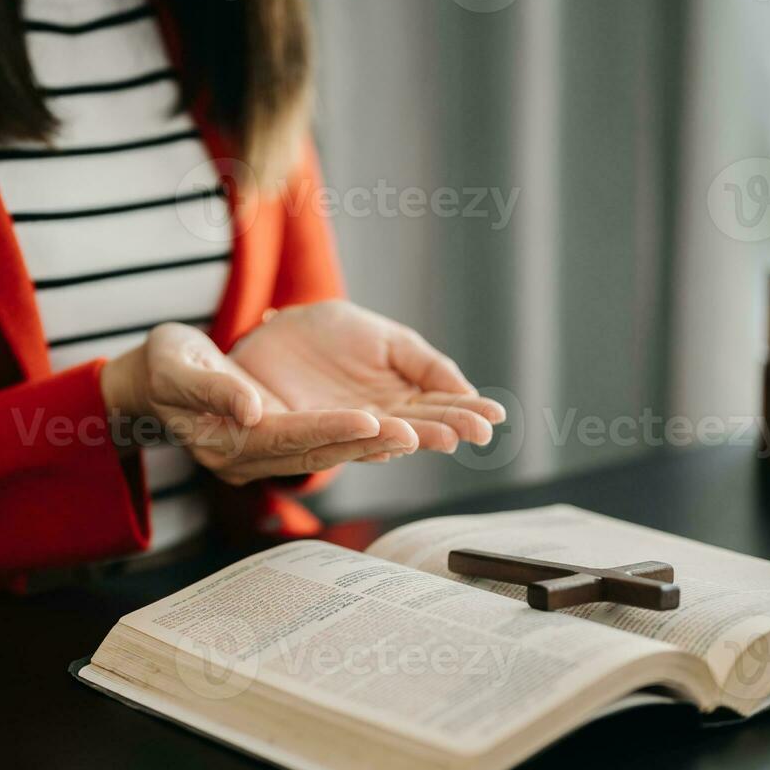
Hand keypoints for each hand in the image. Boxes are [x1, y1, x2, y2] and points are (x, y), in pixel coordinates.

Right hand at [100, 323, 414, 485]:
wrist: (152, 381)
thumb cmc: (161, 366)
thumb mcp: (176, 366)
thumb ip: (212, 389)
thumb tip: (251, 410)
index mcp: (223, 444)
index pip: (286, 438)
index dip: (330, 430)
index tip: (370, 421)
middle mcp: (248, 459)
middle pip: (315, 452)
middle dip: (366, 444)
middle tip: (415, 433)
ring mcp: (263, 456)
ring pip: (326, 452)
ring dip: (371, 446)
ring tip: (418, 435)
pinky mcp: (276, 444)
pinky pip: (324, 444)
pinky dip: (358, 441)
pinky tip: (394, 433)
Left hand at [230, 304, 506, 454]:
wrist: (274, 328)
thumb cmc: (329, 333)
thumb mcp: (385, 339)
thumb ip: (424, 362)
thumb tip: (467, 390)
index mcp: (400, 396)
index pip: (440, 406)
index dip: (467, 410)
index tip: (495, 417)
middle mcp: (378, 419)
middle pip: (419, 426)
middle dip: (447, 427)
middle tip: (476, 433)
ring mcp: (344, 428)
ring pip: (382, 437)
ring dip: (409, 437)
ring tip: (438, 436)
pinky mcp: (307, 431)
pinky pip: (336, 436)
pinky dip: (360, 439)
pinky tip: (386, 441)